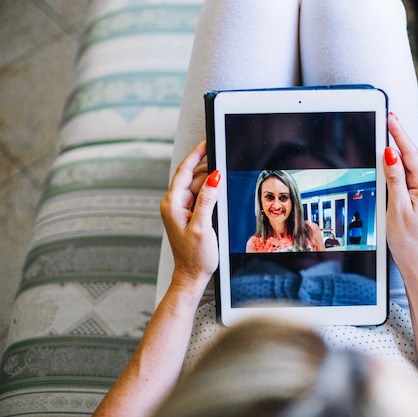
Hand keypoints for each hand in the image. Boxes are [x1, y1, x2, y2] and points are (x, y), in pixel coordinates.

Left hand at [160, 140, 220, 297]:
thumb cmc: (195, 257)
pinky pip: (199, 195)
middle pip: (190, 176)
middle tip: (222, 154)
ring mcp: (180, 209)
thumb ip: (207, 199)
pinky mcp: (189, 215)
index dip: (196, 154)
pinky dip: (209, 190)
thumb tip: (214, 177)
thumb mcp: (203, 226)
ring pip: (196, 185)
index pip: (184, 171)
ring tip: (224, 171)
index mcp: (172, 205)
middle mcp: (173, 204)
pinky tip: (219, 189)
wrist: (192, 275)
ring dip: (209, 178)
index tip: (207, 142)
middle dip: (206, 164)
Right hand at [384, 113, 417, 271]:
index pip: (410, 154)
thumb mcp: (396, 207)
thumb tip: (391, 155)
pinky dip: (395, 164)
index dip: (399, 134)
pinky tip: (388, 157)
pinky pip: (403, 175)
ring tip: (387, 130)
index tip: (391, 118)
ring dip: (396, 148)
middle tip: (388, 118)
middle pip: (409, 155)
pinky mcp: (413, 196)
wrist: (412, 260)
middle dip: (398, 136)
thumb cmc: (407, 239)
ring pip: (406, 164)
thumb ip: (394, 178)